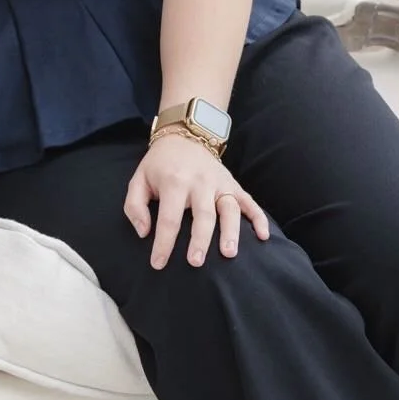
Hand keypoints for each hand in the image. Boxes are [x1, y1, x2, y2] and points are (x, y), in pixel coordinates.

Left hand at [123, 133, 269, 269]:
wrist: (184, 135)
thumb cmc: (159, 165)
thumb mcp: (138, 180)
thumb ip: (134, 207)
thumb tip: (144, 233)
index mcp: (174, 182)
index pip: (169, 218)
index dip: (163, 244)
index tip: (158, 264)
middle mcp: (199, 182)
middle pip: (202, 215)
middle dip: (200, 240)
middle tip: (195, 262)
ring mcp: (219, 183)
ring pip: (228, 208)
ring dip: (231, 231)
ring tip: (229, 253)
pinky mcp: (233, 184)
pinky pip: (249, 201)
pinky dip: (258, 218)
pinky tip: (264, 236)